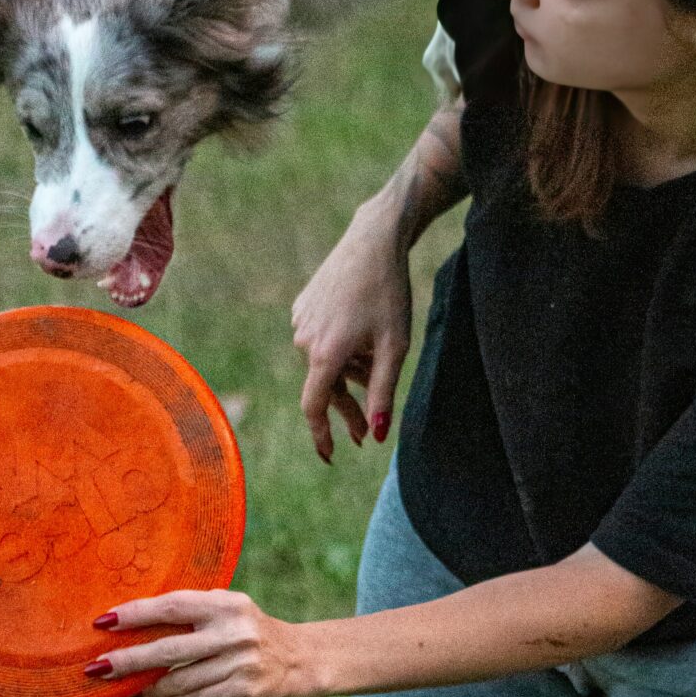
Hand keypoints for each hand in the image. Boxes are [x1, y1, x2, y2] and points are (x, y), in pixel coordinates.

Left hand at [88, 589, 327, 696]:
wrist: (301, 660)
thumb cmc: (247, 630)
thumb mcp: (226, 610)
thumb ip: (190, 612)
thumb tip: (129, 624)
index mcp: (225, 604)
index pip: (171, 606)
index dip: (135, 614)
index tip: (103, 621)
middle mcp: (234, 632)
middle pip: (168, 649)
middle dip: (128, 660)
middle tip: (97, 668)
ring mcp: (239, 664)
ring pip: (178, 681)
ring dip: (145, 688)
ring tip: (123, 687)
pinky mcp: (242, 691)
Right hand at [291, 197, 411, 462]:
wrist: (373, 241)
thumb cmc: (389, 294)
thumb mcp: (394, 348)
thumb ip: (383, 394)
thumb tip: (378, 436)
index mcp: (325, 354)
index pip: (315, 407)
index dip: (321, 435)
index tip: (330, 455)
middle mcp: (305, 341)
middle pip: (324, 387)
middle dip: (347, 409)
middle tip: (366, 432)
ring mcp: (301, 322)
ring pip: (324, 363)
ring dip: (348, 373)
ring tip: (376, 361)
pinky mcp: (303, 306)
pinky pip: (321, 341)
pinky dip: (340, 349)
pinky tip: (362, 334)